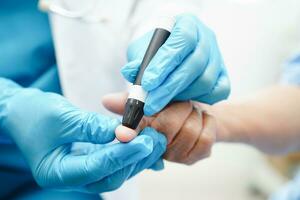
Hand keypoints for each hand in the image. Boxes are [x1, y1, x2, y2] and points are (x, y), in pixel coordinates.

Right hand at [0, 78, 166, 192]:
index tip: (143, 141)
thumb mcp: (61, 116)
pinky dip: (130, 154)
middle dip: (134, 159)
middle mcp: (71, 177)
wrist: (24, 112)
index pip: (96, 168)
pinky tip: (146, 147)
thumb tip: (123, 131)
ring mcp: (81, 170)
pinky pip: (113, 162)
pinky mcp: (90, 159)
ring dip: (136, 157)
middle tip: (155, 140)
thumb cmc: (34, 114)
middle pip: (110, 176)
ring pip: (115, 171)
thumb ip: (91, 126)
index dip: (122, 154)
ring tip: (155, 140)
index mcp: (57, 172)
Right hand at [103, 92, 215, 164]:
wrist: (200, 110)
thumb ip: (132, 98)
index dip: (129, 134)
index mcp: (142, 133)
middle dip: (178, 108)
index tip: (125, 132)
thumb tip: (106, 101)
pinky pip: (205, 138)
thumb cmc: (174, 102)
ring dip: (194, 113)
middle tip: (182, 101)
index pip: (131, 136)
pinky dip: (208, 122)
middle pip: (167, 126)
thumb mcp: (153, 94)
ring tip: (191, 109)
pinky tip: (203, 118)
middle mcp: (155, 148)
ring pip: (189, 131)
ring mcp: (175, 156)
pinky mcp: (195, 156)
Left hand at [121, 14, 229, 115]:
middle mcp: (206, 38)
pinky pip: (218, 91)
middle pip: (194, 65)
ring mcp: (218, 57)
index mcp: (187, 24)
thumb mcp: (142, 51)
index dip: (165, 63)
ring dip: (181, 95)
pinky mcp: (224, 75)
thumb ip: (137, 62)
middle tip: (150, 105)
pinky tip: (183, 99)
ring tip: (163, 100)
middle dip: (169, 88)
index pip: (182, 41)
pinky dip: (200, 99)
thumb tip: (130, 72)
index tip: (148, 83)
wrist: (172, 56)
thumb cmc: (156, 51)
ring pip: (205, 81)